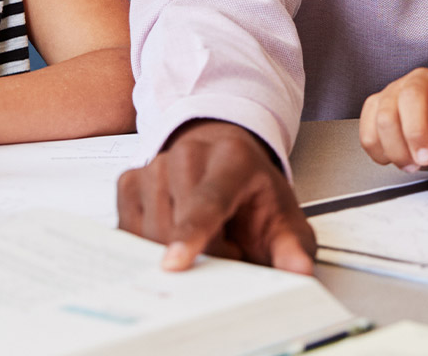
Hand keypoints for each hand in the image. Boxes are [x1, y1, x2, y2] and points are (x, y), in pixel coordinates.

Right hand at [116, 120, 314, 272]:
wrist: (227, 157)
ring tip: (206, 237)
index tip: (176, 262)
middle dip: (200, 256)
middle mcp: (189, 155)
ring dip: (174, 253)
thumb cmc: (253, 190)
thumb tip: (299, 271)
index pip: (210, 200)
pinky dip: (149, 248)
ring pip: (148, 234)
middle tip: (229, 248)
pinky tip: (175, 235)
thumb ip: (292, 246)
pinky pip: (128, 234)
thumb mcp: (282, 216)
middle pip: (175, 226)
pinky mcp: (129, 182)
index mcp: (233, 159)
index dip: (192, 233)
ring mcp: (154, 165)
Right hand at [359, 67, 427, 176]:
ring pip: (385, 115)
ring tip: (412, 164)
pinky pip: (367, 129)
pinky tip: (396, 157)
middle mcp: (421, 79)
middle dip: (416, 133)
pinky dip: (379, 151)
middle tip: (425, 159)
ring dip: (397, 147)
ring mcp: (394, 89)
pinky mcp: (374, 105)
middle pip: (411, 96)